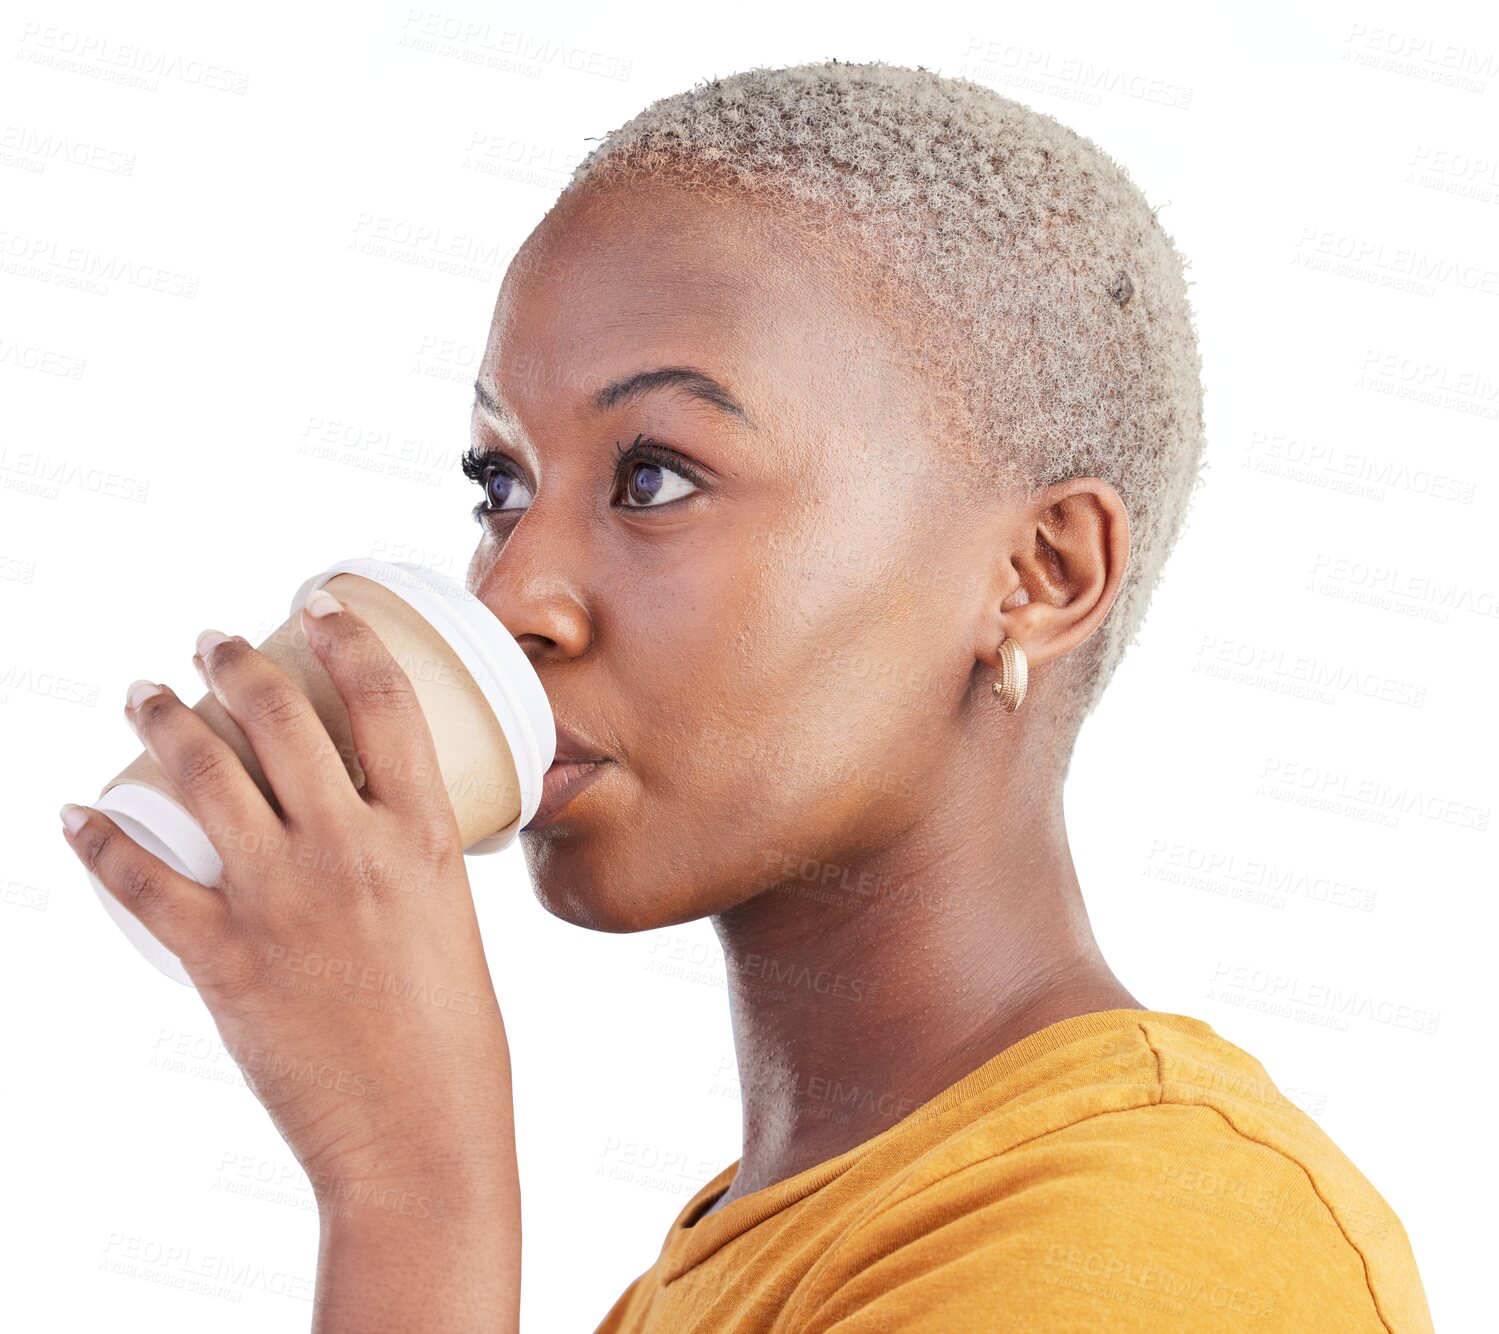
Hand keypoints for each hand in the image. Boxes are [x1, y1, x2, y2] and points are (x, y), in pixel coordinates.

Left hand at [62, 592, 517, 1221]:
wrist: (420, 1135)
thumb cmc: (454, 1039)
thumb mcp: (452, 921)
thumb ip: (409, 867)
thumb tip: (372, 834)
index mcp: (423, 837)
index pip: (384, 701)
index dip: (347, 636)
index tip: (320, 606)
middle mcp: (351, 851)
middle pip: (280, 717)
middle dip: (234, 660)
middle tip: (212, 640)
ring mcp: (281, 901)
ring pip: (202, 774)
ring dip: (161, 717)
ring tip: (143, 692)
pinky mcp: (222, 960)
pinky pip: (141, 882)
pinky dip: (99, 842)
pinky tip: (79, 816)